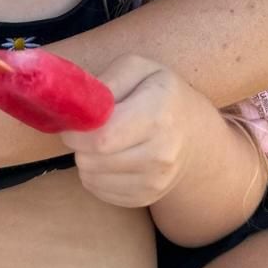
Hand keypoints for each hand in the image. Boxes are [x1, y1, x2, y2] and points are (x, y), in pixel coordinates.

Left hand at [61, 55, 202, 208]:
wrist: (193, 132)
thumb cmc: (160, 93)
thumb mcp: (139, 69)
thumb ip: (109, 80)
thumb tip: (81, 102)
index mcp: (158, 115)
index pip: (102, 137)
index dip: (77, 130)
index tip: (74, 120)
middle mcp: (161, 154)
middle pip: (93, 160)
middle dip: (79, 144)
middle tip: (87, 128)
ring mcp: (155, 181)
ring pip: (91, 178)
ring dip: (86, 159)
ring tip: (102, 141)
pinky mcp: (146, 198)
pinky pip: (100, 192)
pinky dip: (96, 175)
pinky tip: (109, 158)